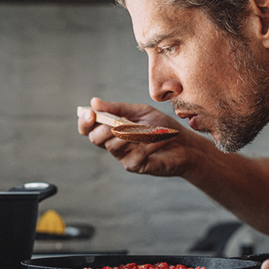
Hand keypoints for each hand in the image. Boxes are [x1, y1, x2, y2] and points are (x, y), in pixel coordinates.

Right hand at [77, 97, 209, 176]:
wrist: (184, 144)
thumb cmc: (161, 126)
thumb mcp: (140, 112)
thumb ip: (118, 108)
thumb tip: (94, 102)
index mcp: (111, 129)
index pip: (89, 128)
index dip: (84, 122)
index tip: (90, 113)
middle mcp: (114, 144)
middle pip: (96, 139)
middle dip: (104, 129)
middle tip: (118, 124)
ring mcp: (123, 157)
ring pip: (113, 146)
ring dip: (131, 133)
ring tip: (149, 129)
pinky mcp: (135, 166)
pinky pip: (134, 153)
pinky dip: (149, 142)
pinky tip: (160, 138)